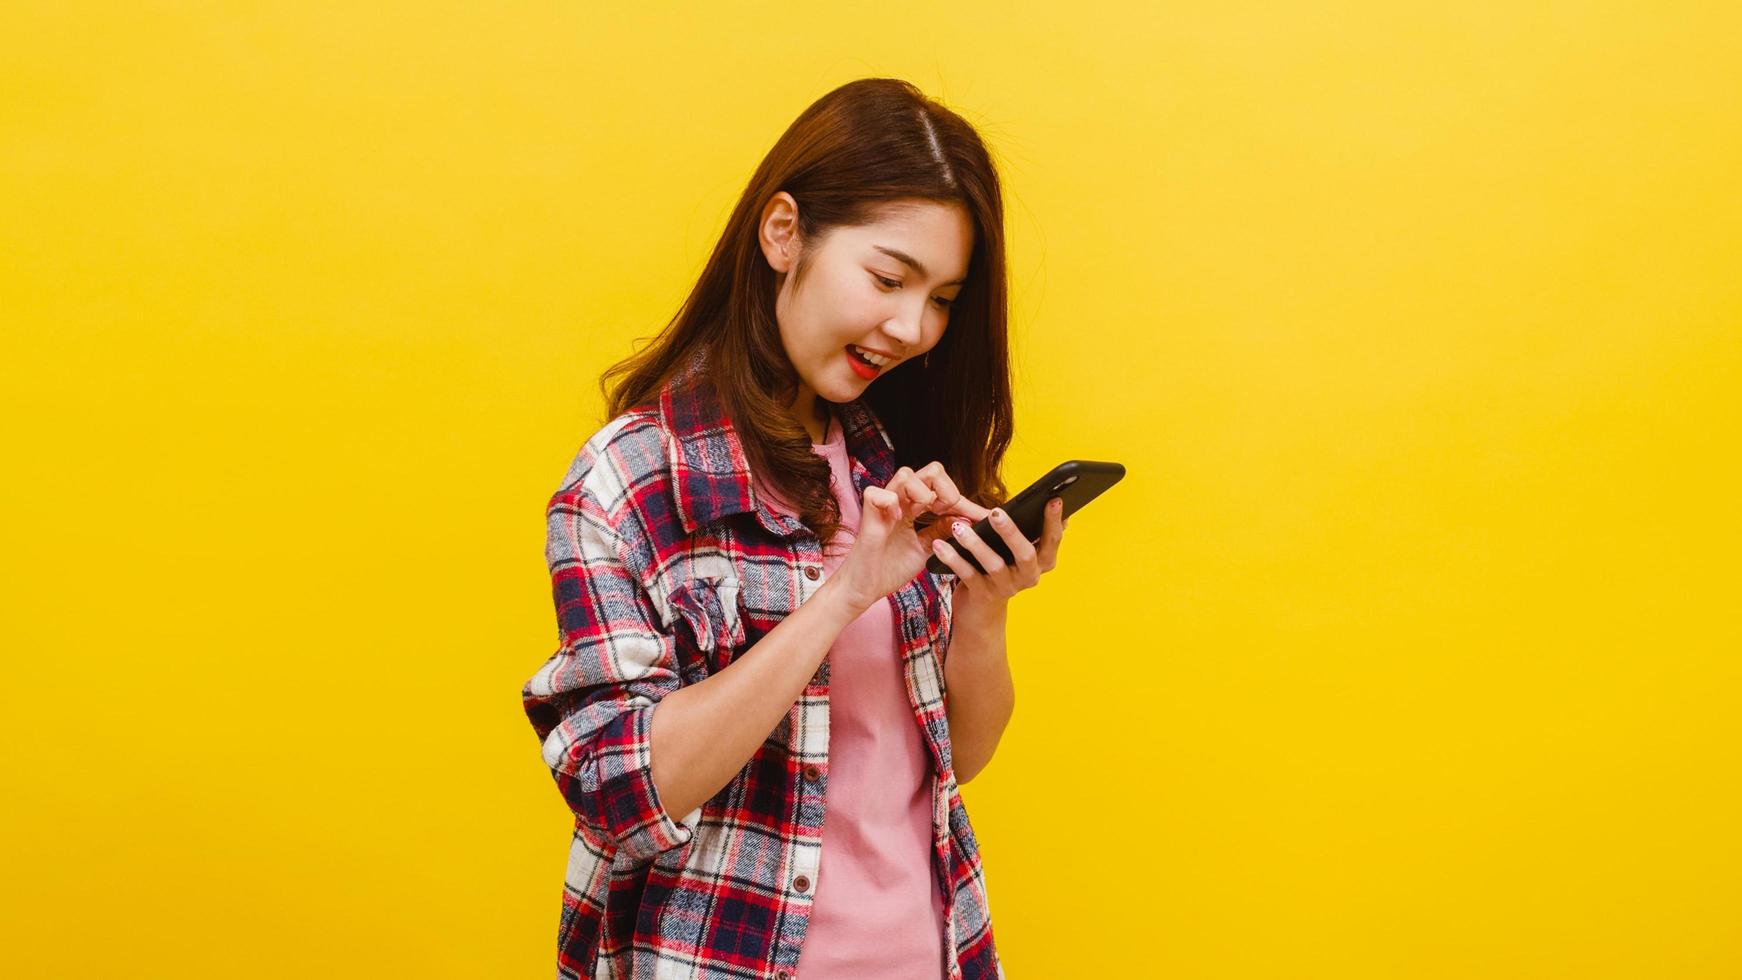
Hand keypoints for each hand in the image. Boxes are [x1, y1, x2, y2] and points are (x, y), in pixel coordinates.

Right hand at [831, 463, 991, 612]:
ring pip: (906, 474)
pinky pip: (878, 492)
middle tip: (948, 513)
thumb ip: (942, 531)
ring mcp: (884, 505)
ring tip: (925, 512)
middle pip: (931, 471)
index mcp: (915, 508)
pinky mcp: (868, 514)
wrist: (867, 588)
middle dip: (947, 489)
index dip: (966, 503)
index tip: (984, 518)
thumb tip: (967, 519)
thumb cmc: (891, 568)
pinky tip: (898, 518)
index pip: (945, 492)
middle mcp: (901, 501)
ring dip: (923, 492)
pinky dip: (890, 501)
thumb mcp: (926, 548)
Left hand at [929, 496, 1068, 619]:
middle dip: (1011, 532)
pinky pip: (968, 574)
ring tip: (958, 527)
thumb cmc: (1000, 568)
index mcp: (1041, 562)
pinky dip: (952, 558)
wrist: (981, 611)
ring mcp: (1006, 587)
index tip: (1054, 499)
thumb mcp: (1016, 551)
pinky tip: (940, 545)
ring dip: (975, 544)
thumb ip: (1029, 530)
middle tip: (996, 513)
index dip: (1054, 521)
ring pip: (994, 565)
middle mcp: (1028, 576)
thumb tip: (1046, 500)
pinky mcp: (983, 595)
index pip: (1052, 540)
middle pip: (1026, 554)